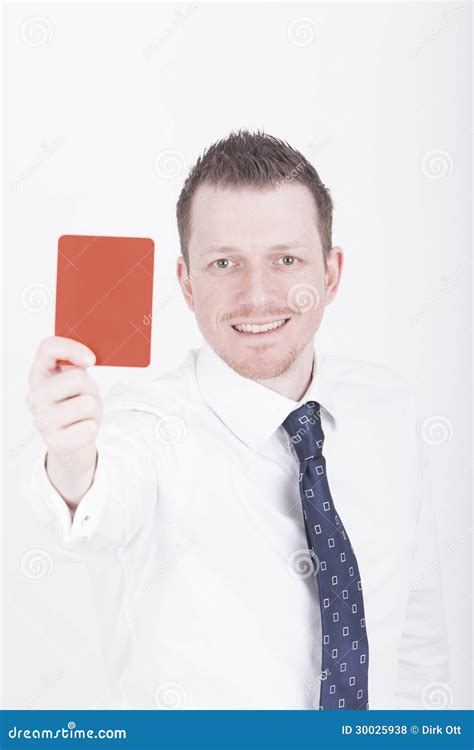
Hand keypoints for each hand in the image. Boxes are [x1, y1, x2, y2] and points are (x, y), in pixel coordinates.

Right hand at [26, 336, 100, 505]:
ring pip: (87, 403)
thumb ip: (78, 364)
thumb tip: (89, 357)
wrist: (73, 440)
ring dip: (93, 410)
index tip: (92, 360)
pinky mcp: (53, 441)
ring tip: (83, 415)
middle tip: (84, 398)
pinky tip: (81, 430)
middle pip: (77, 378)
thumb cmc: (76, 403)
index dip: (73, 349)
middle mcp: (34, 397)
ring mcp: (41, 420)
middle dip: (90, 388)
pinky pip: (89, 427)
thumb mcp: (78, 380)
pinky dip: (92, 427)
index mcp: (38, 375)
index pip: (48, 347)